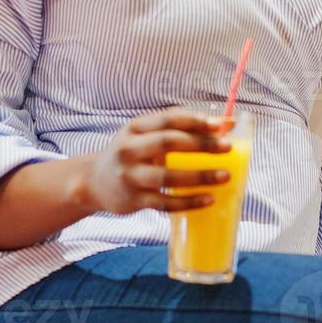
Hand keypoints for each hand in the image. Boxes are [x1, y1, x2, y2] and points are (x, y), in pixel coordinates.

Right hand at [84, 108, 231, 214]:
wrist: (94, 182)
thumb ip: (175, 130)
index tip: (222, 125)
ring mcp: (130, 176)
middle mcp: (129, 149)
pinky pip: (165, 203)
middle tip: (227, 147)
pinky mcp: (133, 201)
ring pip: (167, 176)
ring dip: (199, 176)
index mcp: (135, 128)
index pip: (168, 119)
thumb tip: (223, 126)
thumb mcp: (143, 135)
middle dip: (201, 145)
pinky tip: (209, 199)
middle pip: (168, 143)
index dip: (196, 121)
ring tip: (225, 176)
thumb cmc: (130, 154)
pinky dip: (189, 202)